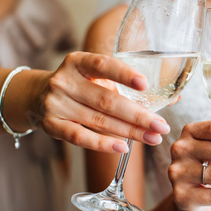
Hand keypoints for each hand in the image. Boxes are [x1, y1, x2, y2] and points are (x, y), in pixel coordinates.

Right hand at [34, 52, 169, 152]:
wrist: (37, 96)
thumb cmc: (80, 85)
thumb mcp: (97, 77)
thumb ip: (128, 86)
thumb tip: (174, 97)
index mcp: (78, 62)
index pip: (103, 65)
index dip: (124, 74)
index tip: (145, 84)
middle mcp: (65, 81)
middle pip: (106, 100)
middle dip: (138, 115)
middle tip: (161, 126)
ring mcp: (56, 103)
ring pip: (98, 121)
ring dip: (129, 132)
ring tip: (152, 138)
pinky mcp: (51, 125)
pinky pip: (81, 137)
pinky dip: (103, 144)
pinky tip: (124, 148)